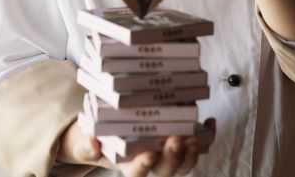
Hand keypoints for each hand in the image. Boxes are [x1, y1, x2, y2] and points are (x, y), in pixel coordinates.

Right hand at [58, 120, 202, 175]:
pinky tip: (208, 122)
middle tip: (176, 139)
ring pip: (185, 162)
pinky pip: (198, 147)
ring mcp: (168, 156)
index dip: (144, 167)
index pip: (137, 174)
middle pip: (167, 170)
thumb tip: (93, 143)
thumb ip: (87, 145)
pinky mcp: (181, 143)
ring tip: (194, 134)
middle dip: (174, 156)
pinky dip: (207, 136)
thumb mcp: (86, 143)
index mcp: (129, 167)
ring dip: (193, 151)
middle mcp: (152, 165)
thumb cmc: (101, 139)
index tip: (148, 154)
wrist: (113, 133)